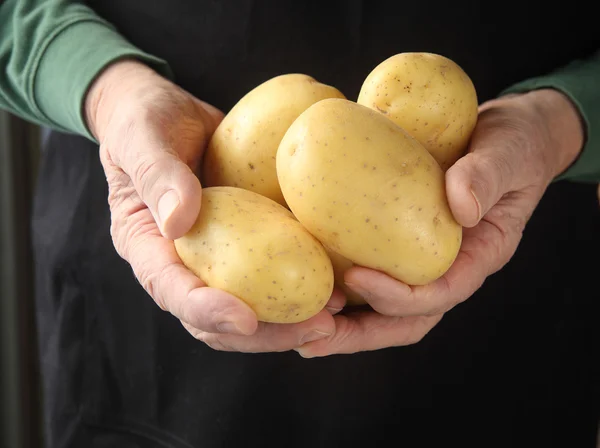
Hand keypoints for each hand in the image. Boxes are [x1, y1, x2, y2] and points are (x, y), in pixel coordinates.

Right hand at [86, 60, 339, 352]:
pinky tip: (340, 284)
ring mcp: (216, 257)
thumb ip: (157, 174)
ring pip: (250, 307)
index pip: (172, 292)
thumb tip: (179, 220)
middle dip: (265, 334)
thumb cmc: (146, 122)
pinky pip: (271, 274)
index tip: (246, 319)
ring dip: (290, 322)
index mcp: (147, 246)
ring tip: (334, 318)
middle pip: (217, 320)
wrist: (168, 113)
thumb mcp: (143, 138)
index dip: (207, 312)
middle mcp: (182, 263)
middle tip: (315, 328)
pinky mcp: (245, 244)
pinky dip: (302, 285)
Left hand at [297, 88, 583, 356]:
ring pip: (380, 308)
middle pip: (402, 320)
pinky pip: (367, 270)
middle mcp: (446, 269)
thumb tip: (461, 206)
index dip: (398, 296)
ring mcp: (419, 261)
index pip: (438, 295)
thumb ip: (487, 176)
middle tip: (312, 337)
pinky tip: (302, 276)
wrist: (502, 139)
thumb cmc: (511, 147)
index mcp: (478, 258)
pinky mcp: (396, 244)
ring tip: (299, 321)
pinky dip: (335, 282)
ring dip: (341, 321)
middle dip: (357, 334)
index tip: (356, 276)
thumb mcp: (507, 154)